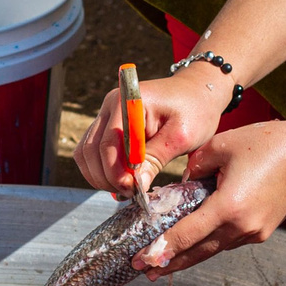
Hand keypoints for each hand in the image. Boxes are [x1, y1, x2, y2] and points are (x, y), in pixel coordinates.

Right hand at [72, 70, 230, 194]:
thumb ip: (156, 159)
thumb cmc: (195, 109)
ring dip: (100, 176)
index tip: (132, 189)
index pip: (108, 143)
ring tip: (126, 189)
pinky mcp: (108, 126)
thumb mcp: (181, 136)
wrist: (198, 92)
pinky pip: (92, 152)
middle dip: (106, 177)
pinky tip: (121, 181)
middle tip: (130, 193)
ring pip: (86, 153)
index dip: (115, 171)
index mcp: (127, 101)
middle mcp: (110, 106)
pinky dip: (102, 170)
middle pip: (91, 149)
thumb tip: (136, 186)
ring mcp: (106, 115)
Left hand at [134, 118, 285, 276]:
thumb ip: (194, 169)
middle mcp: (242, 227)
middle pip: (198, 251)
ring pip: (213, 248)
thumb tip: (183, 185)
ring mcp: (254, 232)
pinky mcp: (262, 230)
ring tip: (164, 263)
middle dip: (169, 262)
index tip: (142, 261)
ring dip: (189, 255)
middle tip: (145, 271)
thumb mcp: (220, 146)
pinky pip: (228, 240)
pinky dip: (209, 243)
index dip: (161, 250)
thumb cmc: (267, 143)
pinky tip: (194, 243)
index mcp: (228, 207)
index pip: (186, 234)